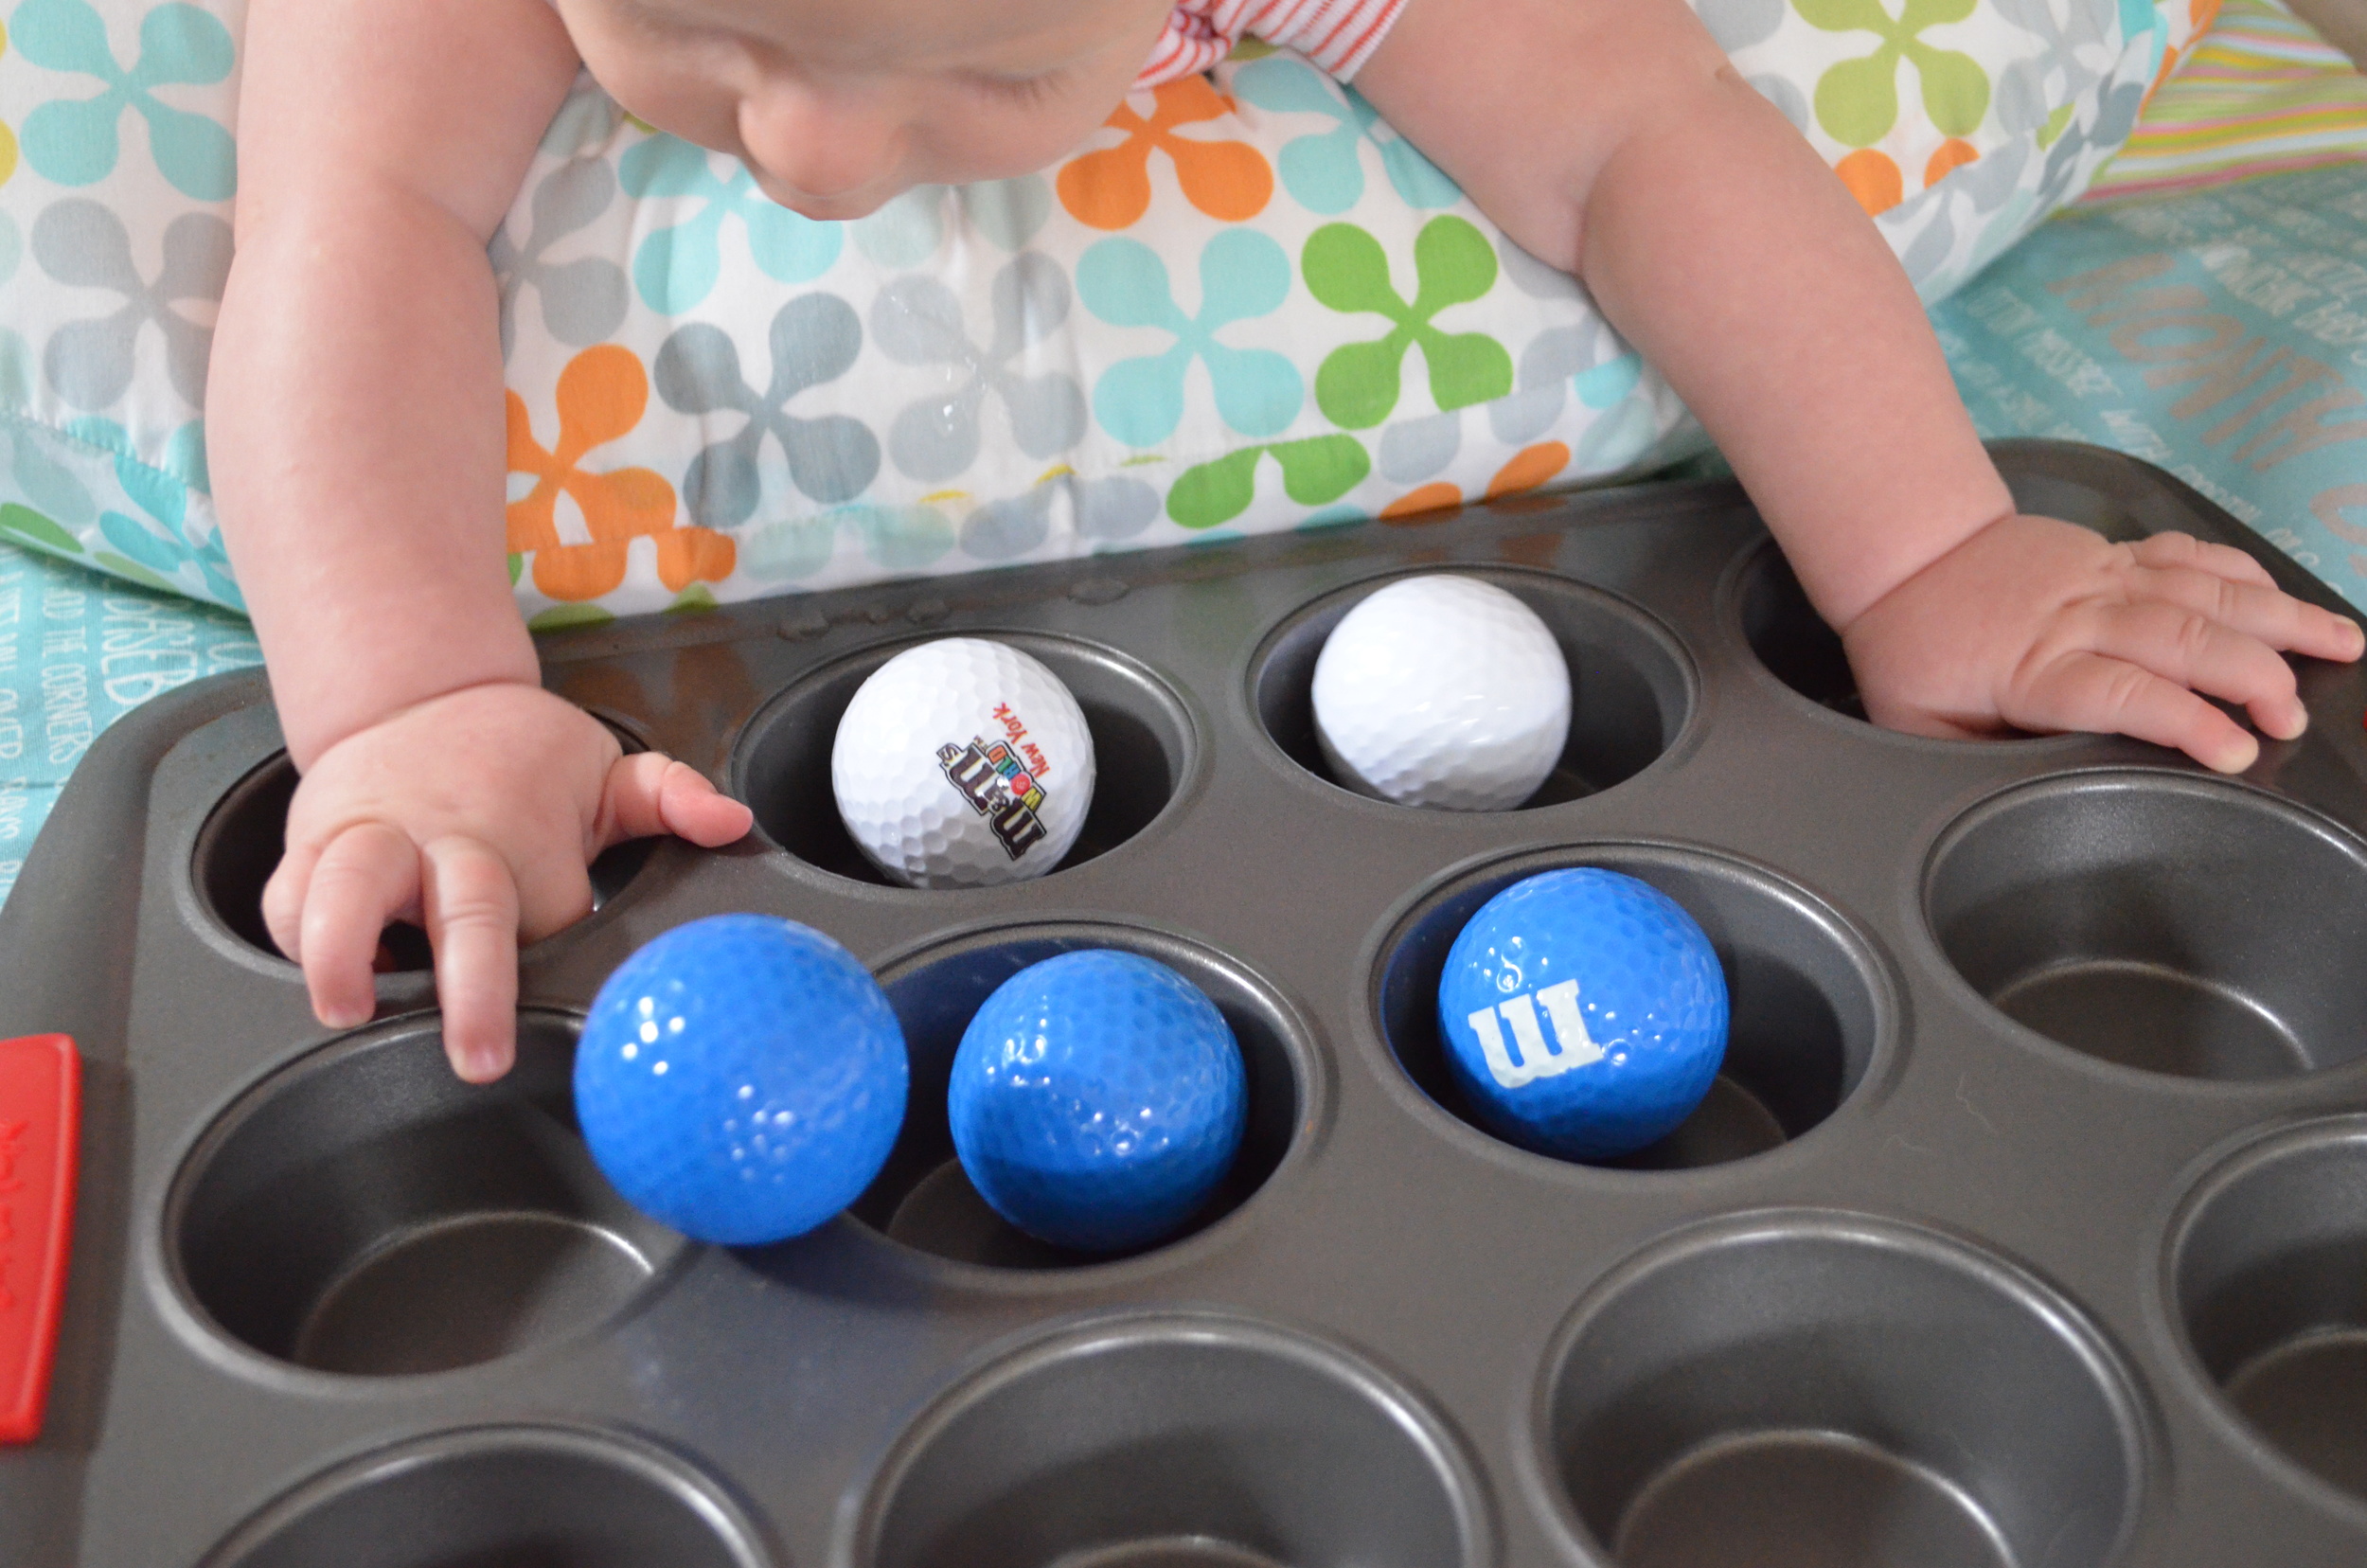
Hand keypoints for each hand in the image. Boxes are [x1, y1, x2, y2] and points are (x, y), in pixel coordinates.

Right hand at [262, 681, 753, 1080]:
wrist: (416, 692)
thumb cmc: (517, 755)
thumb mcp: (605, 766)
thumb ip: (669, 795)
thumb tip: (732, 821)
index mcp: (525, 839)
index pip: (553, 919)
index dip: (561, 960)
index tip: (582, 1019)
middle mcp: (448, 843)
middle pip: (462, 913)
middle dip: (470, 987)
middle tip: (477, 1056)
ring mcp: (374, 843)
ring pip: (346, 892)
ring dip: (340, 950)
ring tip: (345, 1007)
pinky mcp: (311, 846)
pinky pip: (286, 895)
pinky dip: (289, 935)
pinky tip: (313, 975)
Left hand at [1841, 513, 2365, 771]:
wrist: (1906, 554)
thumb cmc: (1914, 649)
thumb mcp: (1917, 725)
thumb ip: (1974, 763)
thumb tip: (2015, 799)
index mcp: (2036, 666)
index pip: (2125, 693)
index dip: (2187, 720)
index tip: (2238, 750)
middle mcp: (2082, 615)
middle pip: (2183, 639)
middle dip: (2252, 677)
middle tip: (2295, 718)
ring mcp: (2105, 577)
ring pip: (2204, 591)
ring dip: (2278, 619)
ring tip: (2344, 643)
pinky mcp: (2115, 553)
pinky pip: (2190, 555)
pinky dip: (2242, 572)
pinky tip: (2283, 596)